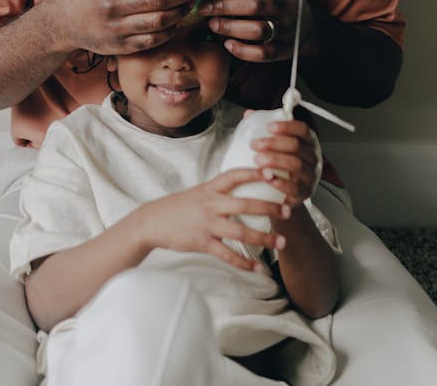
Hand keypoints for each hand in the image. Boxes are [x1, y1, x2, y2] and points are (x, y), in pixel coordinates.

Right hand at [48, 0, 204, 55]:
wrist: (61, 21)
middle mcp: (113, 4)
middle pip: (159, 0)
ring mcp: (115, 27)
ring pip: (158, 22)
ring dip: (180, 14)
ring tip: (189, 5)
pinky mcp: (118, 46)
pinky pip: (151, 41)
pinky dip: (168, 32)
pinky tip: (175, 23)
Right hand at [138, 169, 289, 271]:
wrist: (152, 222)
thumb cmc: (178, 207)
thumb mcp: (197, 193)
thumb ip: (218, 192)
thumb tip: (241, 189)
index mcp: (209, 189)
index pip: (234, 176)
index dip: (254, 172)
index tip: (273, 172)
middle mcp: (210, 204)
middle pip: (245, 204)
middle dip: (269, 207)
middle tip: (289, 210)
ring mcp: (206, 224)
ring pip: (241, 231)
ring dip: (264, 238)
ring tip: (282, 242)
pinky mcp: (202, 243)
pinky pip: (227, 254)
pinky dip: (244, 263)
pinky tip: (258, 269)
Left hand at [195, 0, 315, 62]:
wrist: (307, 25)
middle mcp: (289, 4)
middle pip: (255, 5)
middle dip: (224, 7)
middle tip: (203, 9)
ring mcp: (289, 28)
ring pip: (259, 29)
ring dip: (231, 28)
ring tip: (213, 24)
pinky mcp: (286, 50)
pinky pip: (263, 53)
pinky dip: (242, 50)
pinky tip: (227, 43)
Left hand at [249, 119, 319, 208]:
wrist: (282, 193)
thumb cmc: (277, 164)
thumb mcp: (272, 144)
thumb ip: (262, 128)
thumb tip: (249, 114)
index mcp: (306, 142)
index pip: (302, 129)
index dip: (286, 126)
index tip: (268, 127)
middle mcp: (311, 157)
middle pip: (296, 146)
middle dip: (273, 143)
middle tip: (254, 145)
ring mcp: (310, 176)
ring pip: (296, 165)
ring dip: (275, 161)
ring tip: (257, 160)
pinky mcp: (305, 193)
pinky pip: (296, 188)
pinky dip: (281, 183)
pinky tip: (268, 178)